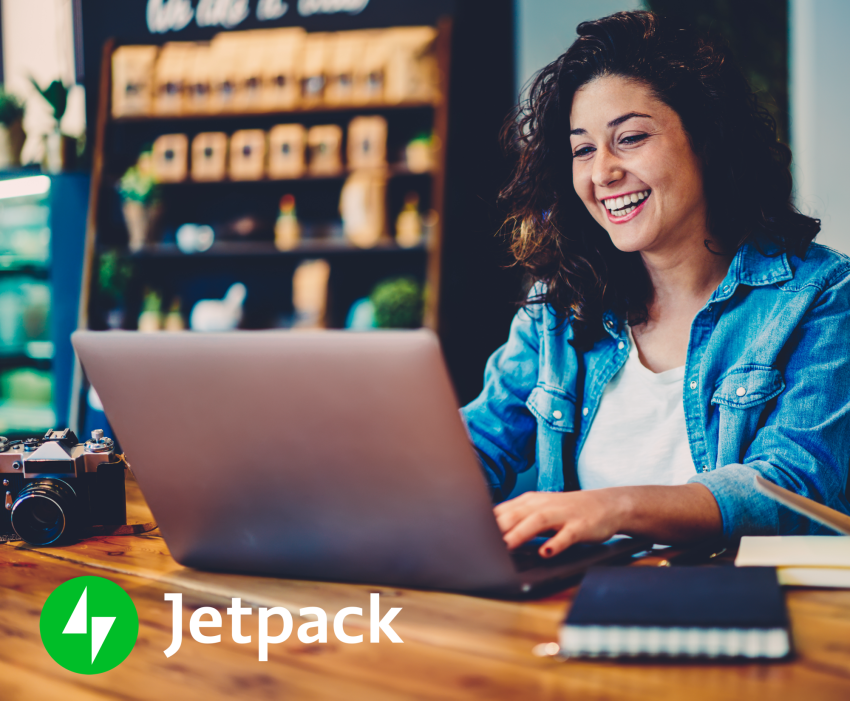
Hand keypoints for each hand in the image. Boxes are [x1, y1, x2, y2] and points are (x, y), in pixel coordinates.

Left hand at [493, 489, 628, 556]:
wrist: (608, 504)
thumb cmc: (568, 511)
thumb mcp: (540, 511)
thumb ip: (518, 520)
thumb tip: (491, 534)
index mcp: (531, 502)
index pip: (503, 510)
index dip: (486, 523)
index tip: (471, 535)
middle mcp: (544, 505)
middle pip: (516, 513)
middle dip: (499, 527)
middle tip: (482, 543)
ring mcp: (563, 514)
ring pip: (537, 521)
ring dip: (521, 533)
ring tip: (507, 546)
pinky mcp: (581, 526)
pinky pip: (567, 535)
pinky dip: (556, 543)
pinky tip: (547, 552)